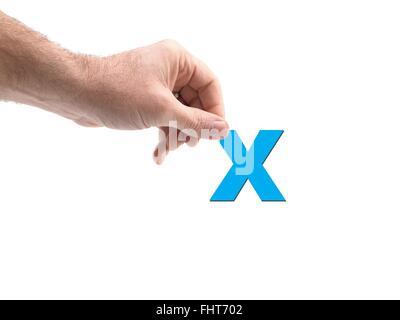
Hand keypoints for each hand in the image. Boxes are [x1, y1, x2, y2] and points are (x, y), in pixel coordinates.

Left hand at [77, 40, 228, 162]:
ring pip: (180, 114)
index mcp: (178, 60)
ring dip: (176, 135)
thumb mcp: (163, 110)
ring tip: (166, 149)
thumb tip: (223, 129)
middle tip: (188, 144)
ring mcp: (157, 86)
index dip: (216, 111)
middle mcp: (170, 70)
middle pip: (196, 103)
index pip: (210, 85)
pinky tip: (158, 155)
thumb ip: (196, 122)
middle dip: (191, 127)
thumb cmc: (117, 93)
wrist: (77, 95)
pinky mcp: (146, 100)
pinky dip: (163, 136)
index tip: (216, 134)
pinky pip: (164, 119)